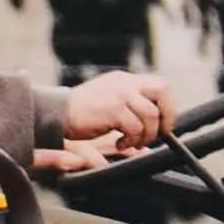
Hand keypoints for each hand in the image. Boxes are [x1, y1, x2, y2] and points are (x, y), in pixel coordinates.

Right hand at [41, 78, 171, 170]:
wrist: (55, 114)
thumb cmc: (82, 114)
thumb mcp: (110, 107)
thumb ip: (130, 113)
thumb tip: (151, 137)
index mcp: (125, 80)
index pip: (160, 86)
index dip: (167, 106)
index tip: (163, 125)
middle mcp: (125, 82)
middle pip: (162, 90)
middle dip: (165, 115)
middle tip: (157, 134)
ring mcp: (119, 94)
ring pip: (151, 114)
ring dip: (146, 134)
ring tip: (131, 143)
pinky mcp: (113, 108)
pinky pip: (135, 127)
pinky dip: (131, 140)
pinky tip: (119, 144)